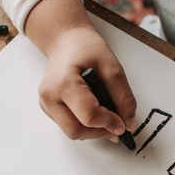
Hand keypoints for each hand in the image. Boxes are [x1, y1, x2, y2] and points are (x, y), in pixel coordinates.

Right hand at [26, 0, 135, 141]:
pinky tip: (93, 111)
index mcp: (64, 83)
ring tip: (107, 116)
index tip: (123, 124)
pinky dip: (85, 125)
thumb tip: (128, 124)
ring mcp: (46, 105)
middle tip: (118, 125)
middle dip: (100, 132)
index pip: (88, 116)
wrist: (66, 42)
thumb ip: (123, 97)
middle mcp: (49, 97)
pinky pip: (69, 126)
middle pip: (76, 131)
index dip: (109, 123)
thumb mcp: (112, 67)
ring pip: (72, 132)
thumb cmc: (86, 49)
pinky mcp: (48, 110)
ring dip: (93, 130)